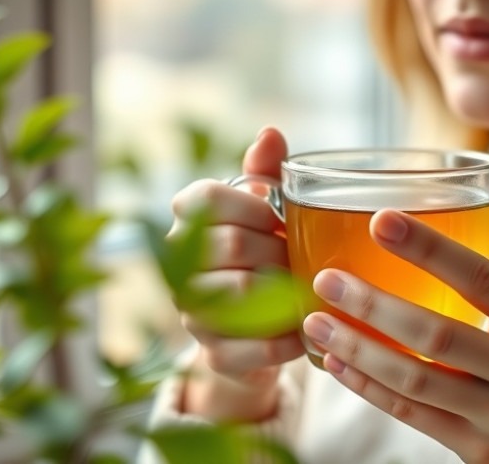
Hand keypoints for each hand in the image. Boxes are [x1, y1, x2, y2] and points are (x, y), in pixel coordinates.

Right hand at [168, 126, 304, 420]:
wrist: (255, 330)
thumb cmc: (263, 255)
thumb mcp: (265, 213)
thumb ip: (266, 174)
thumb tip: (271, 133)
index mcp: (188, 225)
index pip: (203, 198)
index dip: (250, 204)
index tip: (277, 215)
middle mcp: (180, 268)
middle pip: (229, 244)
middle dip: (277, 248)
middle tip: (302, 255)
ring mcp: (193, 313)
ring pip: (238, 292)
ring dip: (283, 288)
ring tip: (306, 287)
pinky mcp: (215, 355)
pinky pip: (254, 345)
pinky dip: (289, 337)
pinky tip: (308, 328)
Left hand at [302, 196, 488, 462]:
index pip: (483, 279)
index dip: (431, 249)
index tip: (380, 220)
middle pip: (438, 335)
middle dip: (375, 305)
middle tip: (326, 279)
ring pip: (416, 380)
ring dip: (359, 349)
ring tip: (315, 320)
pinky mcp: (479, 452)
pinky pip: (412, 415)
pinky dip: (369, 387)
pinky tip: (337, 362)